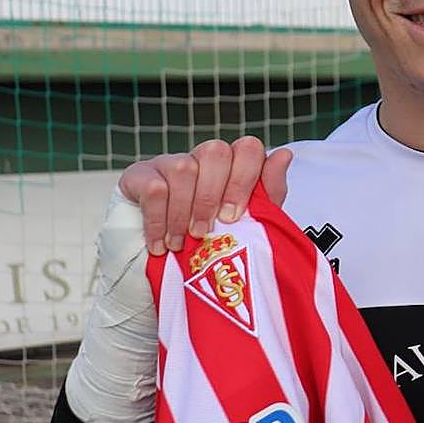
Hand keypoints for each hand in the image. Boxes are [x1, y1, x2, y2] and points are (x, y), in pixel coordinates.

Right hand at [117, 136, 291, 255]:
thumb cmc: (211, 245)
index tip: (234, 217)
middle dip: (212, 195)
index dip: (244, 179)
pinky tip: (160, 246)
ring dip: (183, 212)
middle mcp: (201, 158)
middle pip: (214, 151)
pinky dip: (158, 221)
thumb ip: (267, 194)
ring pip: (183, 167)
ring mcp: (168, 163)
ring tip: (181, 244)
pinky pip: (152, 187)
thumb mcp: (247, 226)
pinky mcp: (138, 175)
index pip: (248, 149)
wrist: (161, 273)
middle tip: (205, 231)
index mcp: (232, 166)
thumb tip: (285, 154)